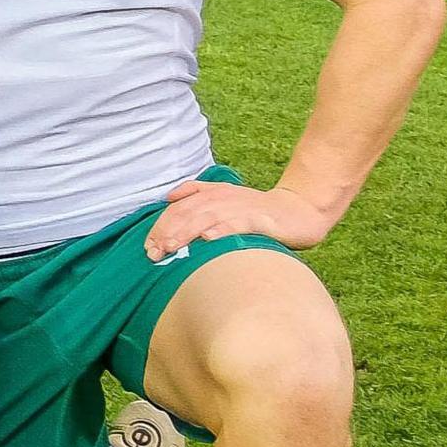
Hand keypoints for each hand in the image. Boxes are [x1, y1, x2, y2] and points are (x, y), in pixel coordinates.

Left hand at [145, 176, 333, 258]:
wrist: (299, 210)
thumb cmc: (256, 210)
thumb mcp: (224, 198)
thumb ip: (197, 193)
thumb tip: (169, 197)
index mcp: (211, 195)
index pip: (177, 209)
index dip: (159, 227)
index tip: (148, 247)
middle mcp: (222, 199)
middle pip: (187, 213)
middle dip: (166, 233)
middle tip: (154, 253)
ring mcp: (240, 208)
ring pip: (206, 218)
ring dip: (186, 232)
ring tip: (170, 247)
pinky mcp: (259, 219)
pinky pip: (237, 224)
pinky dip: (221, 230)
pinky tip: (208, 239)